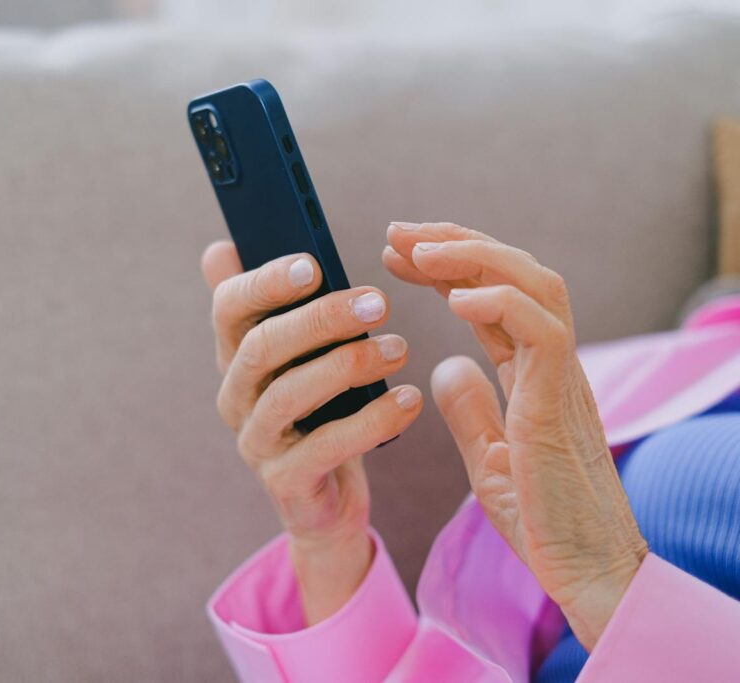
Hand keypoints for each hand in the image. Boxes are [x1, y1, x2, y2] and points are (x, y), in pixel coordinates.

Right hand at [201, 240, 422, 624]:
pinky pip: (325, 447)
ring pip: (289, 394)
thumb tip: (220, 247)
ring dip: (348, 365)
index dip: (265, 282)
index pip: (228, 308)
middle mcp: (235, 396)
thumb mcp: (294, 357)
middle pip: (261, 347)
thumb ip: (268, 306)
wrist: (327, 499)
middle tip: (377, 302)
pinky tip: (408, 399)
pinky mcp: (286, 482)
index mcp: (235, 355)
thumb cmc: (317, 412)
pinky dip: (370, 421)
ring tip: (400, 348)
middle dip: (319, 319)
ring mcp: (256, 442)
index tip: (313, 264)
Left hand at [383, 222, 648, 649]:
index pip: (488, 297)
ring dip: (473, 257)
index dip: (445, 267)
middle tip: (397, 232)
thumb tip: (442, 366)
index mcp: (530, 372)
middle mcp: (550, 362)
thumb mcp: (487, 456)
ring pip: (534, 285)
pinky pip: (541, 331)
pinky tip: (456, 299)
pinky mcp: (561, 402)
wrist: (583, 570)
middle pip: (513, 273)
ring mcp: (561, 377)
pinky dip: (500, 303)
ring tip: (419, 248)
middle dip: (454, 243)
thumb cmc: (542, 517)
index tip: (395, 253)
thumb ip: (470, 408)